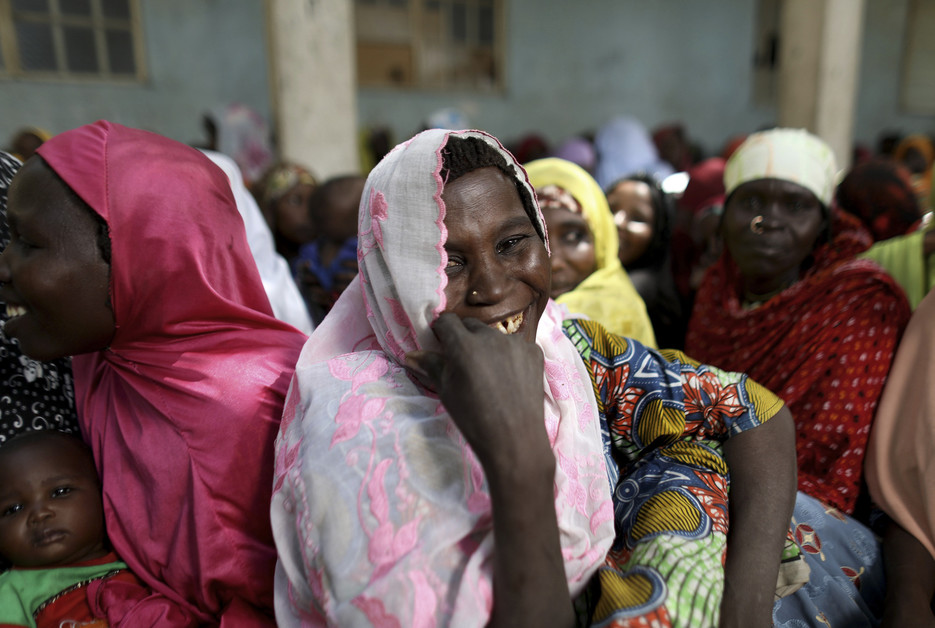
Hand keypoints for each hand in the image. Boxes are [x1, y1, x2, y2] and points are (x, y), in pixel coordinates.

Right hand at [405, 313, 548, 471]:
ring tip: (488, 373)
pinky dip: (509, 356)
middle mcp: (491, 337)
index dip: (441, 331)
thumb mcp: (446, 391)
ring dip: (487, 346)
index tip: (441, 343)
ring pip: (494, 335)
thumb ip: (431, 366)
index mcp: (464, 345)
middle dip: (464, 337)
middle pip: (471, 325)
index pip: (447, 321)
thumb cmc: (473, 418)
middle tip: (463, 361)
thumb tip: (410, 355)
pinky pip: (516, 346)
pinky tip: (509, 377)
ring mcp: (516, 343)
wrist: (514, 440)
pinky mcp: (534, 352)